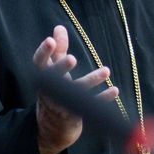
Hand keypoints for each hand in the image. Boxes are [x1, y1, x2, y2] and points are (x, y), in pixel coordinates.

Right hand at [33, 25, 116, 153]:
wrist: (52, 126)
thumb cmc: (55, 92)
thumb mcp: (55, 70)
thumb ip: (58, 50)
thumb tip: (59, 27)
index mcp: (43, 78)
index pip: (39, 63)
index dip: (44, 52)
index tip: (50, 40)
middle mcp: (50, 91)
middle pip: (54, 78)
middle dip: (61, 68)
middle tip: (72, 58)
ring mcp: (61, 105)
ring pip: (76, 92)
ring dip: (91, 80)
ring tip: (106, 70)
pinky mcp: (75, 116)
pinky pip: (90, 106)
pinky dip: (102, 98)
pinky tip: (115, 90)